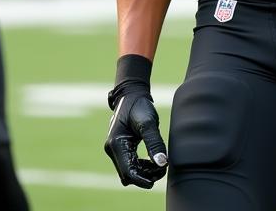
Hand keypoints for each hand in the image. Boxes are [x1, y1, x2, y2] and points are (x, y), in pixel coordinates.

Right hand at [104, 55, 167, 188]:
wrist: (132, 94)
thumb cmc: (139, 105)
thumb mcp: (148, 122)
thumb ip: (154, 143)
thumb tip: (162, 163)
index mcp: (116, 144)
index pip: (128, 171)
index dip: (141, 179)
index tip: (154, 181)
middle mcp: (113, 149)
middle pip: (127, 174)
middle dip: (144, 176)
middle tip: (162, 169)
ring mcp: (116, 149)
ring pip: (129, 171)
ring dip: (144, 172)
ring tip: (160, 165)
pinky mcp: (122, 148)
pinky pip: (130, 164)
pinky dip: (142, 166)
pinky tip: (154, 160)